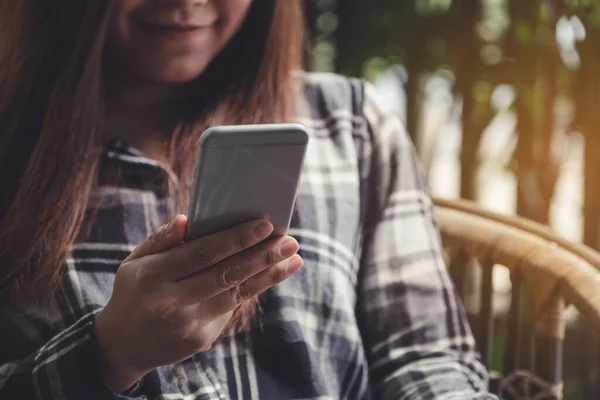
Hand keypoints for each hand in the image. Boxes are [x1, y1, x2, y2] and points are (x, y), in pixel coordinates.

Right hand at [94, 215, 301, 392]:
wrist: (122, 345)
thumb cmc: (133, 292)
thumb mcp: (134, 262)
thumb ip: (160, 240)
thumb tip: (188, 220)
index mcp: (153, 276)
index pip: (203, 253)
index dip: (236, 238)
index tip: (264, 224)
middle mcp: (172, 301)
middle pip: (226, 274)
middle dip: (262, 256)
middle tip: (290, 241)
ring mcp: (188, 324)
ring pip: (237, 294)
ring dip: (269, 274)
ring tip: (293, 258)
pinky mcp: (201, 339)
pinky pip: (231, 309)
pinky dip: (254, 289)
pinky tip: (273, 274)